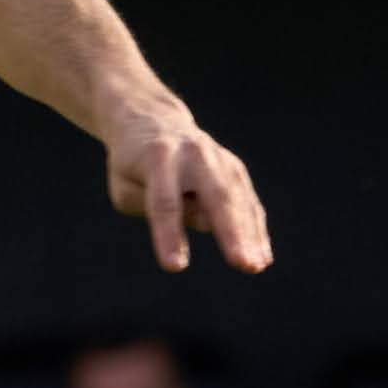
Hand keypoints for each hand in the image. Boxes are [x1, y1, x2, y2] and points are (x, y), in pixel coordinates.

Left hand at [100, 105, 269, 277]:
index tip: (174, 266)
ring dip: (250, 236)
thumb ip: (155, 207)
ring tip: (255, 266)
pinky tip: (262, 257)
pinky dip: (256, 230)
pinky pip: (248, 202)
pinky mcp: (234, 169)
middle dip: (230, 232)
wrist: (154, 121)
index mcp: (158, 157)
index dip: (169, 235)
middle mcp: (194, 154)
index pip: (164, 202)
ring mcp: (220, 159)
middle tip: (242, 264)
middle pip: (216, 196)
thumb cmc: (132, 165)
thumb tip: (208, 223)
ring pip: (238, 200)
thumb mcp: (125, 187)